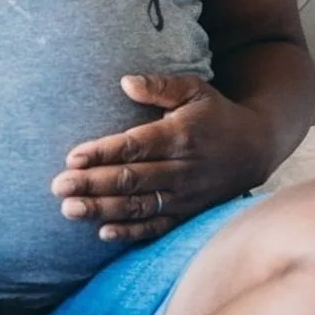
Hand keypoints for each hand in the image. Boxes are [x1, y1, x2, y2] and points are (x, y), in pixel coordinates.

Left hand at [50, 72, 265, 241]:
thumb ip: (160, 86)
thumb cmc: (216, 114)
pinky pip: (157, 227)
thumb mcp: (195, 89)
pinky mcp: (188, 213)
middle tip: (58, 186)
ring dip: (102, 209)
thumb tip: (125, 82)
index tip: (72, 158)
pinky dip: (131, 232)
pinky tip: (102, 232)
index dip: (102, 153)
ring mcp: (185, 195)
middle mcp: (182, 169)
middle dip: (92, 183)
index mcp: (180, 135)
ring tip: (69, 210)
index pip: (134, 146)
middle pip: (131, 179)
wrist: (257, 148)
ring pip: (138, 206)